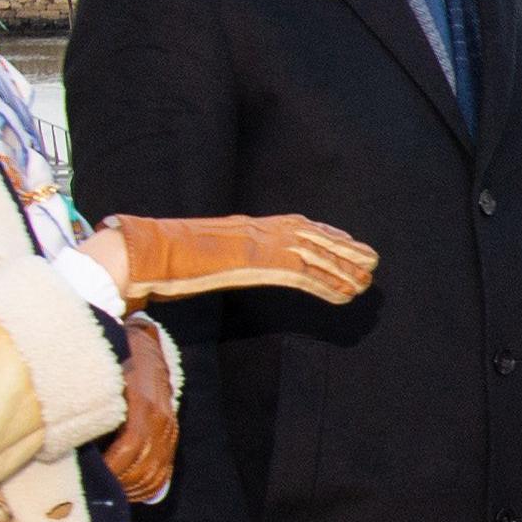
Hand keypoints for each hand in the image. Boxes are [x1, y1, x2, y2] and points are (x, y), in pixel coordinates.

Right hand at [93, 214, 380, 305]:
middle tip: (372, 262)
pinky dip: (326, 286)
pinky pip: (302, 276)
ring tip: (366, 283)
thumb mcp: (202, 250)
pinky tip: (343, 297)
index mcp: (249, 224)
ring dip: (344, 270)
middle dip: (345, 250)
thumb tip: (220, 261)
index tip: (348, 242)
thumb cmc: (166, 255)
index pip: (298, 225)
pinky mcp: (259, 264)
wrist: (149, 251)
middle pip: (315, 237)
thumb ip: (221, 253)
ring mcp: (261, 244)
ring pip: (316, 256)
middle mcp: (260, 229)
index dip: (327, 235)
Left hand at [101, 323, 178, 503]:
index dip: (113, 467)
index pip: (131, 447)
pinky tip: (131, 492)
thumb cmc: (113, 366)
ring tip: (113, 492)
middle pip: (144, 466)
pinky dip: (148, 487)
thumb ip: (91, 412)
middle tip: (100, 489)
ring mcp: (170, 429)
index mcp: (143, 404)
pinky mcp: (171, 437)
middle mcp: (161, 419)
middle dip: (121, 482)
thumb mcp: (100, 383)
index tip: (95, 476)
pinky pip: (164, 472)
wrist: (143, 349)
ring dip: (134, 489)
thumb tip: (73, 444)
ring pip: (155, 473)